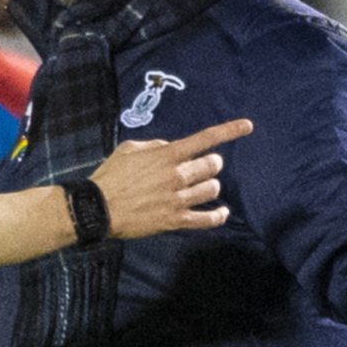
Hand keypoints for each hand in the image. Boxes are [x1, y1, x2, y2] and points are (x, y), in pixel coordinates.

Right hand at [90, 118, 252, 237]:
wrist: (98, 208)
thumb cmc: (110, 176)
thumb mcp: (129, 149)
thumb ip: (155, 145)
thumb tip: (171, 146)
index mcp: (166, 155)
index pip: (204, 139)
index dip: (229, 131)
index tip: (248, 125)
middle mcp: (176, 175)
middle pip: (213, 166)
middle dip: (212, 164)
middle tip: (203, 167)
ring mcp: (177, 199)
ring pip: (212, 189)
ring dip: (210, 186)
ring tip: (200, 188)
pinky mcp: (175, 220)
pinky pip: (207, 219)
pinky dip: (218, 216)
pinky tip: (221, 213)